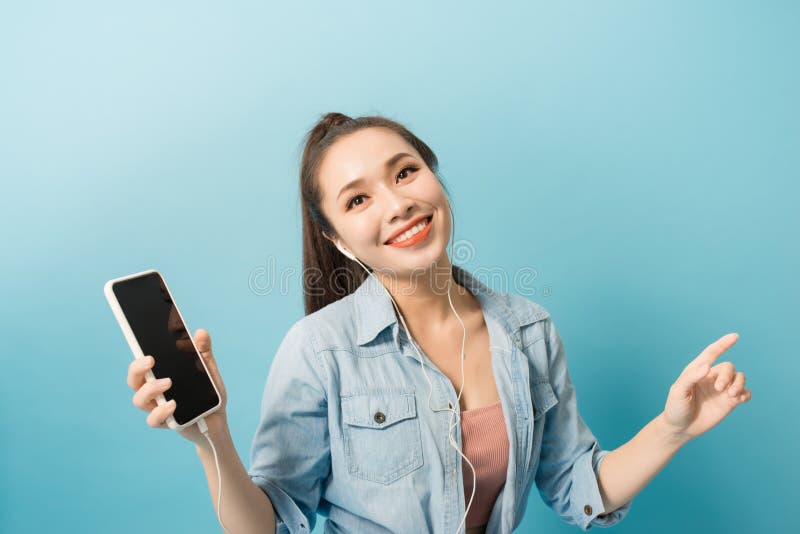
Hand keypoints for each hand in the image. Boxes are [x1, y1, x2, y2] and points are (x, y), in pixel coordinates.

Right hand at [126, 328, 229, 446]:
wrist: (218, 420)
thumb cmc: (209, 393)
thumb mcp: (209, 370)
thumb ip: (204, 352)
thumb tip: (200, 332)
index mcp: (160, 375)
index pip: (141, 365)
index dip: (138, 356)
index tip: (146, 349)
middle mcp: (154, 392)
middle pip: (134, 380)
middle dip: (137, 369)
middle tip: (150, 361)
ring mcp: (157, 408)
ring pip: (139, 400)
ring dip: (150, 389)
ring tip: (168, 383)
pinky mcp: (165, 423)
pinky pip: (153, 420)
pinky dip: (160, 411)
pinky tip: (173, 404)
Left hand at [662, 333, 751, 441]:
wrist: (680, 427)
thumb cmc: (676, 407)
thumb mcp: (678, 391)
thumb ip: (691, 378)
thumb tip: (707, 366)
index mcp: (697, 370)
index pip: (712, 353)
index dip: (723, 344)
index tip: (735, 336)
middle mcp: (711, 377)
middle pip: (728, 367)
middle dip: (727, 375)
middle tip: (720, 388)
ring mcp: (721, 389)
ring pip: (739, 377)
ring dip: (739, 383)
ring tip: (732, 395)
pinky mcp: (729, 402)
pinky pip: (744, 393)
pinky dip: (745, 393)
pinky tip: (739, 399)